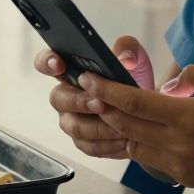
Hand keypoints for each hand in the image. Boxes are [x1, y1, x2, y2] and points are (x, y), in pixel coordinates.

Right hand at [33, 35, 155, 159]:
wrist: (147, 110)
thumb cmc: (133, 80)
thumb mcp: (134, 58)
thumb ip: (127, 48)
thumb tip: (123, 57)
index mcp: (71, 70)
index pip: (46, 62)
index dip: (47, 62)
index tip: (59, 64)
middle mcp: (66, 95)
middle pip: (58, 98)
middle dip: (78, 101)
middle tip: (100, 103)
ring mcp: (72, 119)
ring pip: (73, 126)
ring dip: (96, 126)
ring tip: (119, 126)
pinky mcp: (84, 141)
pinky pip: (88, 146)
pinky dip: (106, 144)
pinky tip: (123, 141)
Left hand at [81, 65, 193, 192]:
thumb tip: (168, 83)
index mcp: (189, 117)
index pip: (134, 102)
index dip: (107, 90)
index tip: (90, 79)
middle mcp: (180, 144)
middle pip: (126, 125)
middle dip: (104, 107)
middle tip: (91, 92)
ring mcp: (180, 165)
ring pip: (134, 145)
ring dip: (120, 127)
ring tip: (112, 110)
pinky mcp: (185, 177)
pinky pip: (150, 159)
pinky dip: (139, 143)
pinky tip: (140, 130)